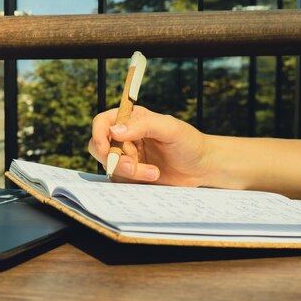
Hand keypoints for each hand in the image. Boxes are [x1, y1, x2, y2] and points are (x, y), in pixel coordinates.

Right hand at [88, 106, 210, 185]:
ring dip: (129, 172)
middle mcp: (125, 137)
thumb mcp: (170, 129)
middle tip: (131, 166)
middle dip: (114, 160)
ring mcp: (127, 156)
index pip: (102, 122)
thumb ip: (143, 126)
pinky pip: (119, 179)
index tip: (106, 148)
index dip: (98, 134)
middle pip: (99, 147)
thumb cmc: (189, 142)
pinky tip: (153, 176)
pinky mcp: (131, 174)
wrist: (201, 167)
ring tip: (154, 172)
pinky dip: (134, 181)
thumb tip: (114, 131)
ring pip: (110, 166)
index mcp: (132, 119)